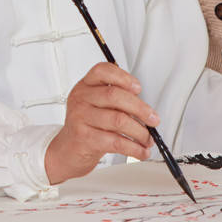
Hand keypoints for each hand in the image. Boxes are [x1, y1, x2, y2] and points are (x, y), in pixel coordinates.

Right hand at [44, 62, 158, 185]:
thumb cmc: (87, 126)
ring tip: (148, 139)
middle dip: (140, 108)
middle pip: (114, 95)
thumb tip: (145, 109)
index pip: (102, 71)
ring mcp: (81, 118)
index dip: (123, 77)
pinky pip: (116, 142)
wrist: (68, 150)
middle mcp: (81, 99)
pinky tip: (140, 151)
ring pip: (118, 120)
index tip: (138, 88)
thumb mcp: (96, 106)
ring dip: (140, 132)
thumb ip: (116, 100)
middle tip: (153, 119)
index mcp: (85, 86)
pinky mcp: (85, 138)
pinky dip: (134, 148)